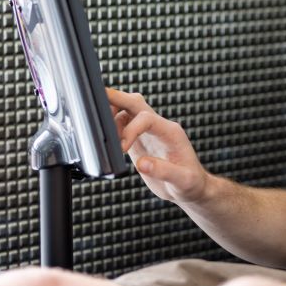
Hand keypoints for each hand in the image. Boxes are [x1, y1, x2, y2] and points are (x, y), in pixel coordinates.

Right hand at [107, 88, 209, 204]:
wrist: (189, 187)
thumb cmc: (190, 183)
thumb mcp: (183, 181)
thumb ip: (164, 171)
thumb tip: (142, 164)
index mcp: (171, 132)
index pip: (147, 118)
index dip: (130, 129)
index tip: (122, 148)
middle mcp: (158, 127)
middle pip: (135, 102)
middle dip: (117, 98)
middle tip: (95, 99)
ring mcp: (147, 132)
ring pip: (127, 110)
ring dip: (112, 114)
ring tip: (102, 133)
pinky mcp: (138, 140)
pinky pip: (122, 124)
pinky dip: (111, 127)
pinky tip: (107, 141)